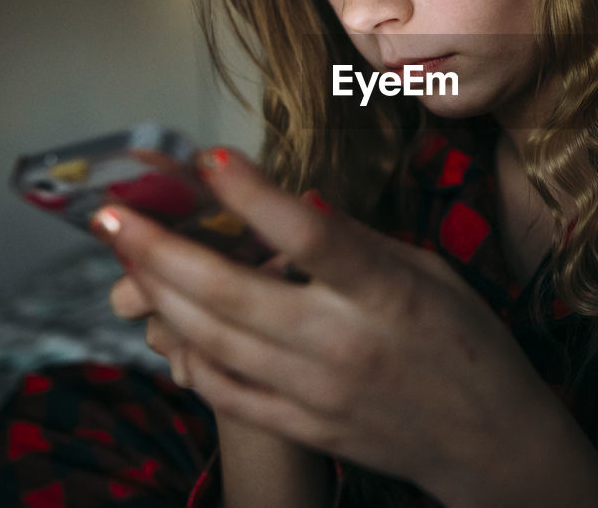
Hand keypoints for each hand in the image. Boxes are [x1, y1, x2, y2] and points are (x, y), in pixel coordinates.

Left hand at [91, 147, 575, 503]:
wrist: (488, 439)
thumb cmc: (466, 342)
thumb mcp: (430, 273)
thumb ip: (360, 242)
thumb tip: (295, 203)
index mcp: (386, 292)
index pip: (309, 235)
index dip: (253, 194)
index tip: (206, 157)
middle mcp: (344, 342)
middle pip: (231, 292)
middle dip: (158, 249)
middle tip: (110, 214)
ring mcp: (317, 392)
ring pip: (213, 340)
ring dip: (157, 295)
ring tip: (124, 257)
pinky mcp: (304, 427)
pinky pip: (225, 390)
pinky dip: (186, 355)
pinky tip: (164, 322)